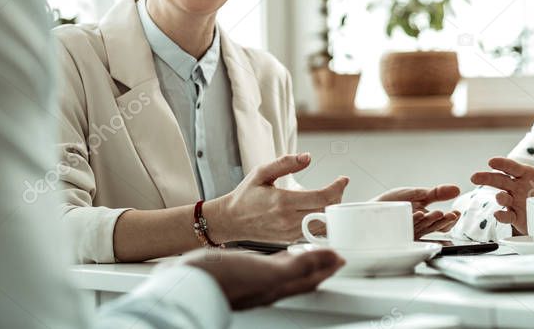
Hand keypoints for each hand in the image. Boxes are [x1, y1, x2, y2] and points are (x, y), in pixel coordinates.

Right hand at [183, 248, 343, 309]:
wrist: (191, 282)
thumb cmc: (225, 279)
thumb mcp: (268, 272)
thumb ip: (299, 267)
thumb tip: (330, 260)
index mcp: (280, 284)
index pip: (315, 276)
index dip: (330, 265)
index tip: (342, 253)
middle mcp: (272, 285)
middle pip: (306, 276)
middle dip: (321, 264)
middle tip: (331, 249)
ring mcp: (259, 280)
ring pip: (290, 270)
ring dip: (304, 260)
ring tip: (311, 248)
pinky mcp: (246, 273)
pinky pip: (272, 265)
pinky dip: (283, 258)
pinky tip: (280, 251)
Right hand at [207, 153, 347, 242]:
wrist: (231, 220)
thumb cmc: (245, 195)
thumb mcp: (261, 172)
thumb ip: (285, 163)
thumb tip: (308, 157)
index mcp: (283, 201)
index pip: (322, 198)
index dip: (338, 188)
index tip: (343, 179)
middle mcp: (288, 220)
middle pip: (328, 212)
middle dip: (338, 198)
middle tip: (338, 187)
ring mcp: (290, 233)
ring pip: (324, 225)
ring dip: (332, 211)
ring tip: (330, 197)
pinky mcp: (289, 239)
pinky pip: (314, 233)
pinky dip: (323, 222)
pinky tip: (321, 210)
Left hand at [375, 185, 460, 237]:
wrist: (371, 208)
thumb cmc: (393, 202)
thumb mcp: (418, 194)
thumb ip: (436, 193)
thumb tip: (456, 189)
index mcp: (426, 220)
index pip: (443, 224)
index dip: (451, 220)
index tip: (456, 212)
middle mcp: (420, 229)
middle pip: (435, 228)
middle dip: (444, 221)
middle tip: (451, 215)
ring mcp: (409, 233)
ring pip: (423, 228)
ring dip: (431, 220)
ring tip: (438, 213)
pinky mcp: (398, 234)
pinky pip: (407, 228)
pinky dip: (413, 220)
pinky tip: (419, 213)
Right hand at [470, 149, 533, 234]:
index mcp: (526, 175)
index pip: (512, 167)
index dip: (502, 164)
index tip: (491, 162)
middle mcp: (517, 187)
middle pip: (500, 180)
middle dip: (487, 178)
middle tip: (474, 177)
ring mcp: (514, 202)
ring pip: (502, 197)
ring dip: (499, 197)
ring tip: (499, 197)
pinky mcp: (515, 217)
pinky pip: (507, 216)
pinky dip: (502, 216)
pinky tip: (498, 214)